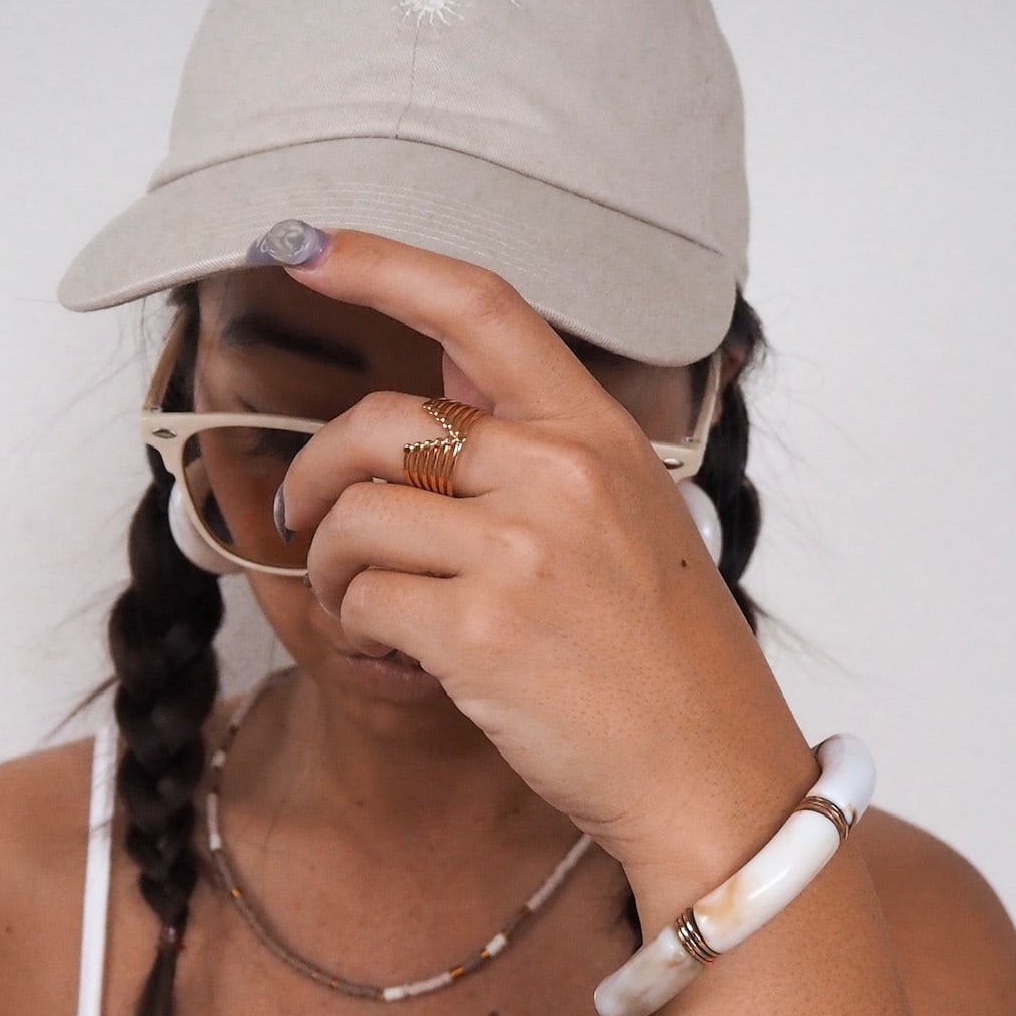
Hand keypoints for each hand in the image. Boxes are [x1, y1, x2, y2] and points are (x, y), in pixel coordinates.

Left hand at [269, 226, 817, 891]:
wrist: (708, 771)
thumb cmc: (661, 652)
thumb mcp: (627, 514)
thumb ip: (537, 449)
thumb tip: (437, 391)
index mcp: (597, 432)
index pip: (479, 309)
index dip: (381, 265)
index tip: (306, 244)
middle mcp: (560, 474)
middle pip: (380, 425)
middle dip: (316, 471)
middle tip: (308, 519)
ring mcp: (521, 551)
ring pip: (356, 517)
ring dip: (331, 563)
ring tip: (360, 600)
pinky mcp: (481, 632)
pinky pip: (365, 598)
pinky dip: (357, 624)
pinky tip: (393, 648)